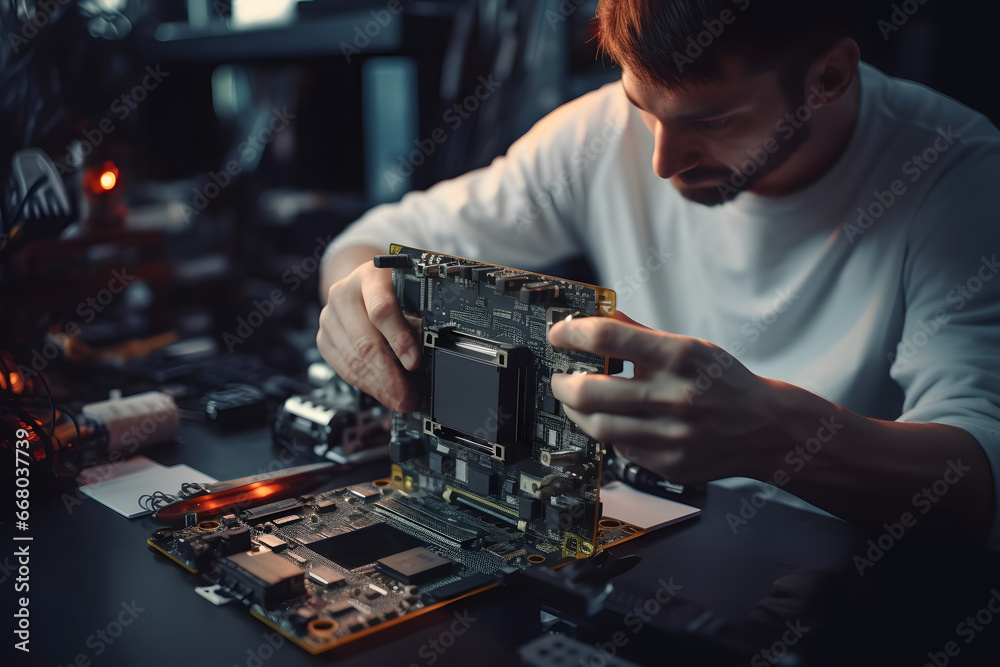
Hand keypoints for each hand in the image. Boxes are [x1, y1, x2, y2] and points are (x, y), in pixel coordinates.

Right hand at [317, 260, 419, 411]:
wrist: (362, 284)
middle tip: (408, 396)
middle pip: (366, 342)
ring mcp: (329, 316)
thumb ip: (418, 315)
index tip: (415, 363)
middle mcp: (344, 294)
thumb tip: (431, 354)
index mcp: (371, 276)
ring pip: (354, 360)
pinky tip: (381, 392)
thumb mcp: (409, 290)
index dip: (400, 339)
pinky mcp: (323, 337)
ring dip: (379, 386)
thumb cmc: (391, 288)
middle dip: (390, 377)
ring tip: (400, 399)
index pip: (382, 310)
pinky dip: (365, 385)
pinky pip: (343, 368)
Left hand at [548, 313, 782, 482]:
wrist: (766, 428)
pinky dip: (608, 433)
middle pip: (592, 390)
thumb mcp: (690, 346)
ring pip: (599, 426)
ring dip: (576, 411)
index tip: (559, 334)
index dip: (573, 334)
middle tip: (558, 378)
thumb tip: (596, 317)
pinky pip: (621, 449)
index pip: (609, 337)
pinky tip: (611, 421)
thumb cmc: (723, 381)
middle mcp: (676, 396)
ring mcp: (672, 435)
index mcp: (680, 356)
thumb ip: (640, 334)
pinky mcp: (669, 464)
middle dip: (562, 383)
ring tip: (574, 401)